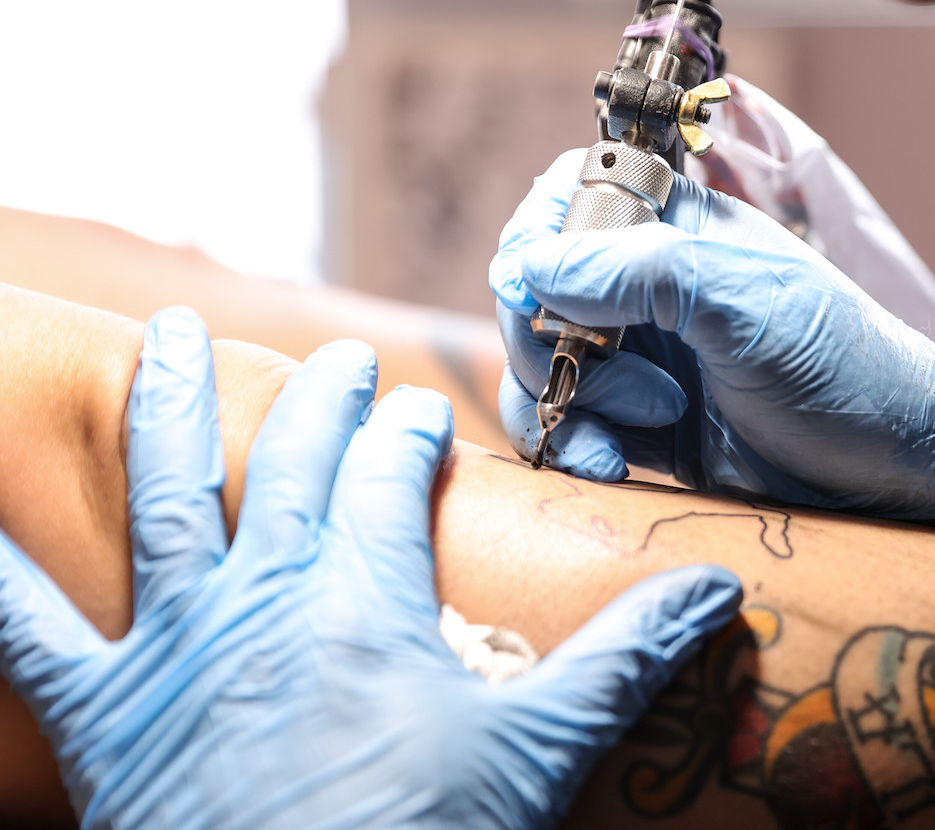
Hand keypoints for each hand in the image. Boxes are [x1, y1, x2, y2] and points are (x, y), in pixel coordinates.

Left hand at [0, 308, 741, 828]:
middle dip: (323, 402)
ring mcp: (179, 644)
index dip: (413, 436)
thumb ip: (623, 658)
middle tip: (336, 361)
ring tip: (175, 337)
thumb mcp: (539, 750)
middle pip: (297, 463)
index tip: (423, 414)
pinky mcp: (105, 710)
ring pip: (171, 493)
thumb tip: (713, 589)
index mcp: (369, 595)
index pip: (397, 478)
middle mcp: (270, 594)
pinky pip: (32, 626)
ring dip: (173, 406)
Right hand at [492, 152, 934, 544]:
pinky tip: (612, 469)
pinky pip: (571, 425)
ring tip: (630, 439)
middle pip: (540, 291)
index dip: (537, 238)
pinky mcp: (649, 427)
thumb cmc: (847, 373)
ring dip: (563, 404)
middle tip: (628, 388)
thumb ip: (639, 272)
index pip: (571, 198)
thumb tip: (530, 268)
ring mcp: (649, 358)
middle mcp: (654, 288)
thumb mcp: (746, 307)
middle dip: (552, 344)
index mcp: (680, 230)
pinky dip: (574, 447)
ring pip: (545, 365)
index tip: (533, 289)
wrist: (908, 476)